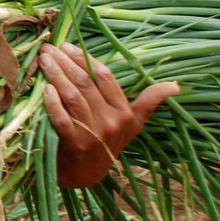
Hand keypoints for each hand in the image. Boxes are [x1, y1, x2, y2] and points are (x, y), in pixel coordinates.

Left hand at [40, 43, 178, 187]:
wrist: (85, 174)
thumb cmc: (107, 142)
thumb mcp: (132, 124)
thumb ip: (149, 102)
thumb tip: (175, 86)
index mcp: (125, 113)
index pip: (105, 77)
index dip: (85, 58)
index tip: (68, 45)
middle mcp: (112, 122)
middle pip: (86, 83)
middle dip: (66, 62)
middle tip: (50, 48)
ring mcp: (94, 134)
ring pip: (73, 96)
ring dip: (56, 74)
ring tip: (44, 60)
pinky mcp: (75, 144)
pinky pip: (62, 118)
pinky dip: (52, 102)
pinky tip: (44, 88)